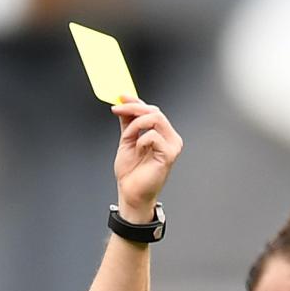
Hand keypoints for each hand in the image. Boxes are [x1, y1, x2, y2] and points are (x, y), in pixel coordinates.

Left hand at [111, 101, 180, 220]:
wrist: (130, 193)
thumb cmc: (131, 172)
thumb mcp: (127, 140)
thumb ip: (128, 122)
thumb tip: (124, 102)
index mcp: (162, 134)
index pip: (152, 110)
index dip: (136, 101)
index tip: (120, 98)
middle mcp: (170, 138)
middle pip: (155, 111)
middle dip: (133, 108)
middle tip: (117, 110)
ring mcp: (172, 146)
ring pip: (155, 118)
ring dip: (136, 123)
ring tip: (127, 136)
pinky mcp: (169, 154)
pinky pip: (153, 136)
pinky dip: (140, 140)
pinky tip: (137, 150)